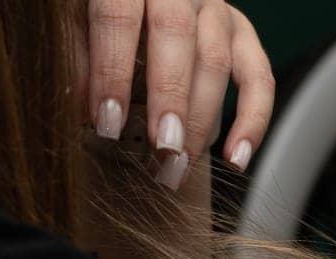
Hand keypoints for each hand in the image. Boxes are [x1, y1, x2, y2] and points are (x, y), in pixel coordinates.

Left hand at [75, 0, 275, 188]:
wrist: (140, 21)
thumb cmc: (99, 31)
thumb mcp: (76, 31)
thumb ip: (78, 60)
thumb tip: (84, 106)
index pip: (120, 17)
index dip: (112, 71)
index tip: (108, 125)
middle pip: (177, 35)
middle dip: (169, 98)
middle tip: (160, 150)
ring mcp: (214, 10)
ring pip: (216, 60)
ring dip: (199, 121)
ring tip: (179, 166)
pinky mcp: (242, 35)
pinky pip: (258, 78)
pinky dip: (252, 121)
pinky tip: (234, 160)